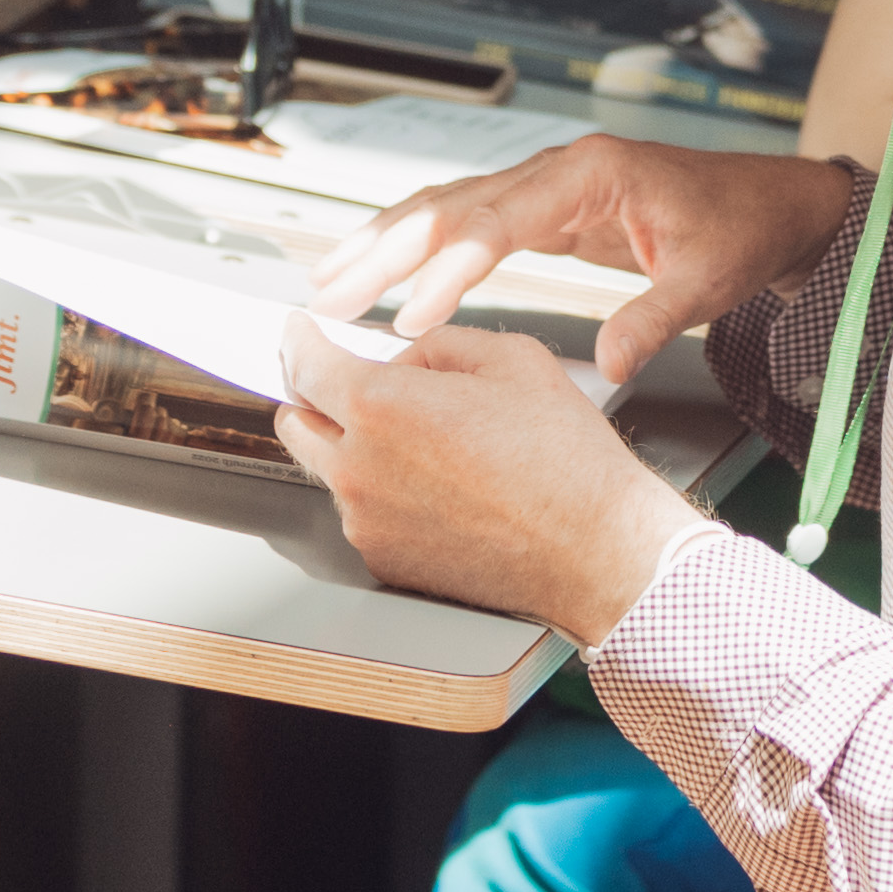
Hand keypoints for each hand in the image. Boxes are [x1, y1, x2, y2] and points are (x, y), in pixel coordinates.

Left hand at [273, 316, 700, 641]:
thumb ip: (437, 346)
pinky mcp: (385, 560)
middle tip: (347, 381)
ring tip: (420, 441)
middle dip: (313, 394)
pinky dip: (380, 492)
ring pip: (329, 469)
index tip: (301, 331)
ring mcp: (367, 521)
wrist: (596, 550)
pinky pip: (362, 513)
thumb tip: (403, 357)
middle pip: (296, 421)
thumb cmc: (565, 460)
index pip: (304, 361)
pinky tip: (438, 485)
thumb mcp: (512, 358)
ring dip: (351, 445)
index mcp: (381, 406)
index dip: (299, 338)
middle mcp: (359, 468)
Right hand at [304, 136, 855, 388]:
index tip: (411, 316)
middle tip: (331, 294)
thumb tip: (609, 364)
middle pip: (453, 204)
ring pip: (447, 205)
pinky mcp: (544, 207)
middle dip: (387, 250)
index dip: (449, 269)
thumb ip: (654, 318)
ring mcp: (546, 184)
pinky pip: (466, 219)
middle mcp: (557, 169)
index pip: (500, 221)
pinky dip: (419, 242)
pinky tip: (381, 264)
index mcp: (593, 174)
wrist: (767, 203)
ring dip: (387, 241)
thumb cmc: (740, 229)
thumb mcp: (709, 281)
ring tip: (330, 278)